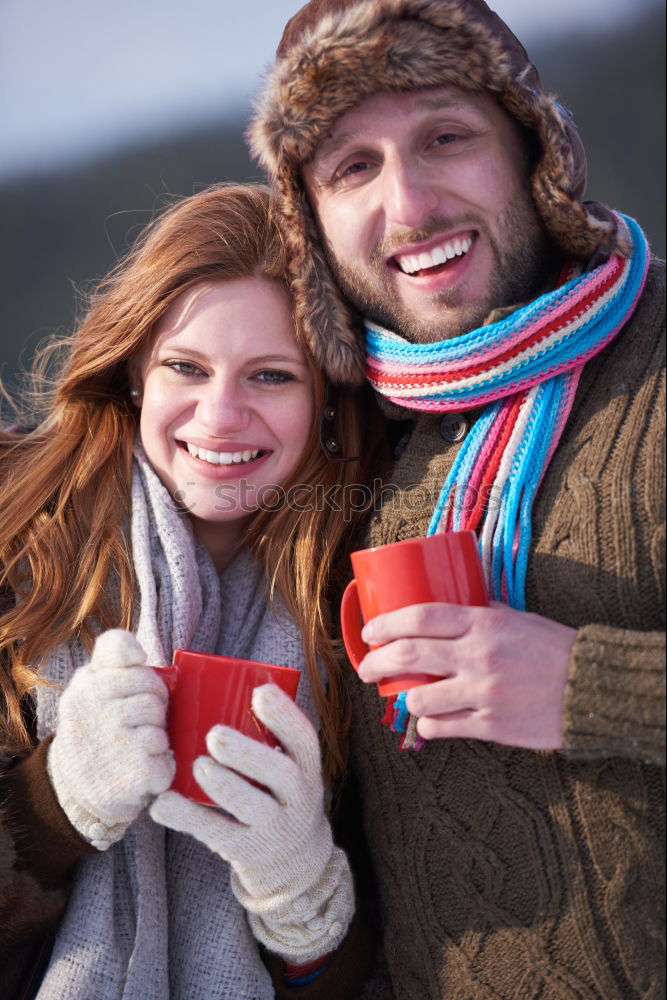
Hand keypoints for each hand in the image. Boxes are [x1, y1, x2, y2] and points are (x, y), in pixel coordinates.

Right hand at [48, 629, 174, 848]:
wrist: (73, 790)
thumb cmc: (94, 728)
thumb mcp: (90, 686)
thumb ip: (113, 658)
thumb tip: (138, 653)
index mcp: (86, 685)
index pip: (125, 652)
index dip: (142, 674)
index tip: (140, 691)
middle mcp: (94, 708)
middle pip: (155, 692)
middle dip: (155, 709)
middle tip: (138, 727)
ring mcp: (115, 741)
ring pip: (161, 725)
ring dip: (157, 740)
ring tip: (137, 750)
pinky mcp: (135, 773)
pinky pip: (168, 760)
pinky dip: (162, 769)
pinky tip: (142, 772)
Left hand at [150, 684, 353, 962]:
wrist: (294, 862)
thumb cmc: (278, 794)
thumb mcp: (288, 767)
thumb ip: (265, 737)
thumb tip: (214, 684)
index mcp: (307, 768)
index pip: (304, 739)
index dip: (285, 715)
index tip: (259, 692)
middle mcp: (298, 798)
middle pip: (282, 775)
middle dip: (249, 753)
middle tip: (215, 735)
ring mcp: (274, 828)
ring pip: (253, 808)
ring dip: (225, 785)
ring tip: (199, 765)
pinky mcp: (247, 851)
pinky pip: (218, 834)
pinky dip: (188, 819)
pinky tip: (162, 803)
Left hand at [358, 602, 576, 748]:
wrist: (590, 688)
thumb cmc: (553, 648)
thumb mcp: (516, 617)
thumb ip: (481, 613)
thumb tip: (445, 606)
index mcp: (483, 623)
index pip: (420, 616)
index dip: (386, 624)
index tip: (370, 633)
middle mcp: (478, 656)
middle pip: (408, 654)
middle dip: (376, 662)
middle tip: (366, 668)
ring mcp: (483, 693)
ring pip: (419, 698)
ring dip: (406, 698)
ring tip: (407, 695)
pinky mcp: (490, 726)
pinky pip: (441, 728)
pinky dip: (428, 726)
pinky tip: (430, 721)